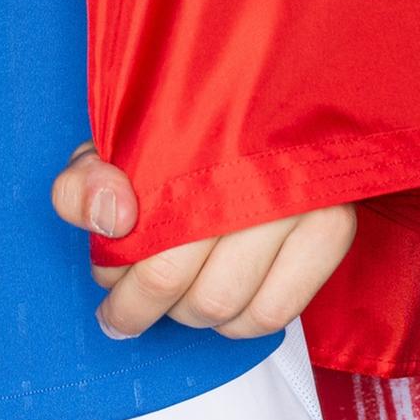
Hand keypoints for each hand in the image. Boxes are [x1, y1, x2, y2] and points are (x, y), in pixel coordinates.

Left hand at [51, 145, 356, 340]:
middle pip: (184, 281)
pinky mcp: (333, 226)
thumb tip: (113, 219)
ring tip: (173, 298)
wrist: (251, 95)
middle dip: (140, 304)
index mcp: (194, 135)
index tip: (105, 274)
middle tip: (122, 306)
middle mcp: (256, 164)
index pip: (150, 242)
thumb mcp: (115, 150)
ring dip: (188, 314)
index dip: (118, 269)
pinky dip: (238, 323)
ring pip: (227, 304)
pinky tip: (221, 306)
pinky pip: (275, 312)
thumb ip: (85, 182)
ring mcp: (302, 195)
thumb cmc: (175, 137)